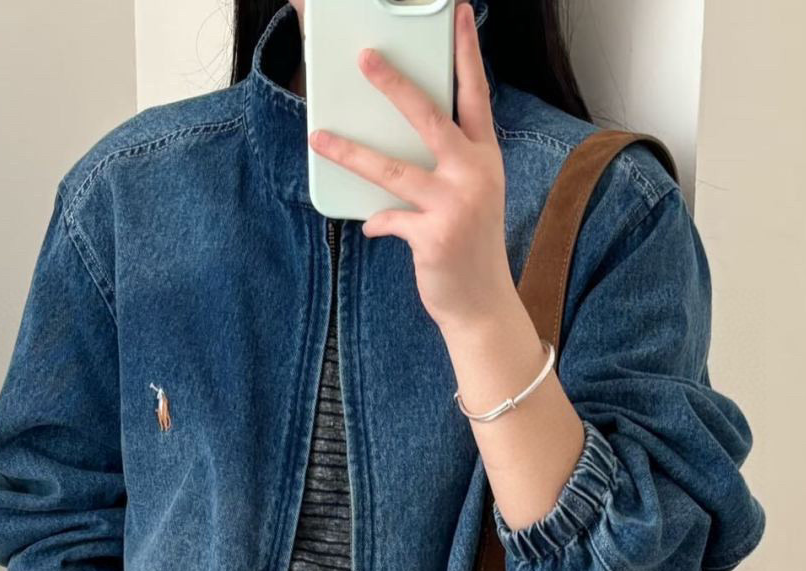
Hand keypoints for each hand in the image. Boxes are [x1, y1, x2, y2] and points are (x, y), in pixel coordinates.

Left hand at [307, 0, 513, 332]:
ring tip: (320, 136)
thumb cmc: (471, 246)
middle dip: (394, 84)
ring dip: (351, 152)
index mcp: (485, 157)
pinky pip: (389, 219)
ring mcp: (454, 205)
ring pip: (392, 168)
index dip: (467, 53)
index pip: (475, 94)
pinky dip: (377, 221)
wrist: (483, 305)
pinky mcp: (433, 236)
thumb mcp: (470, 197)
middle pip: (428, 117)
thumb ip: (443, 168)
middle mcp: (473, 174)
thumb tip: (395, 151)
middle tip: (365, 58)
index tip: (460, 13)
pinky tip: (372, 224)